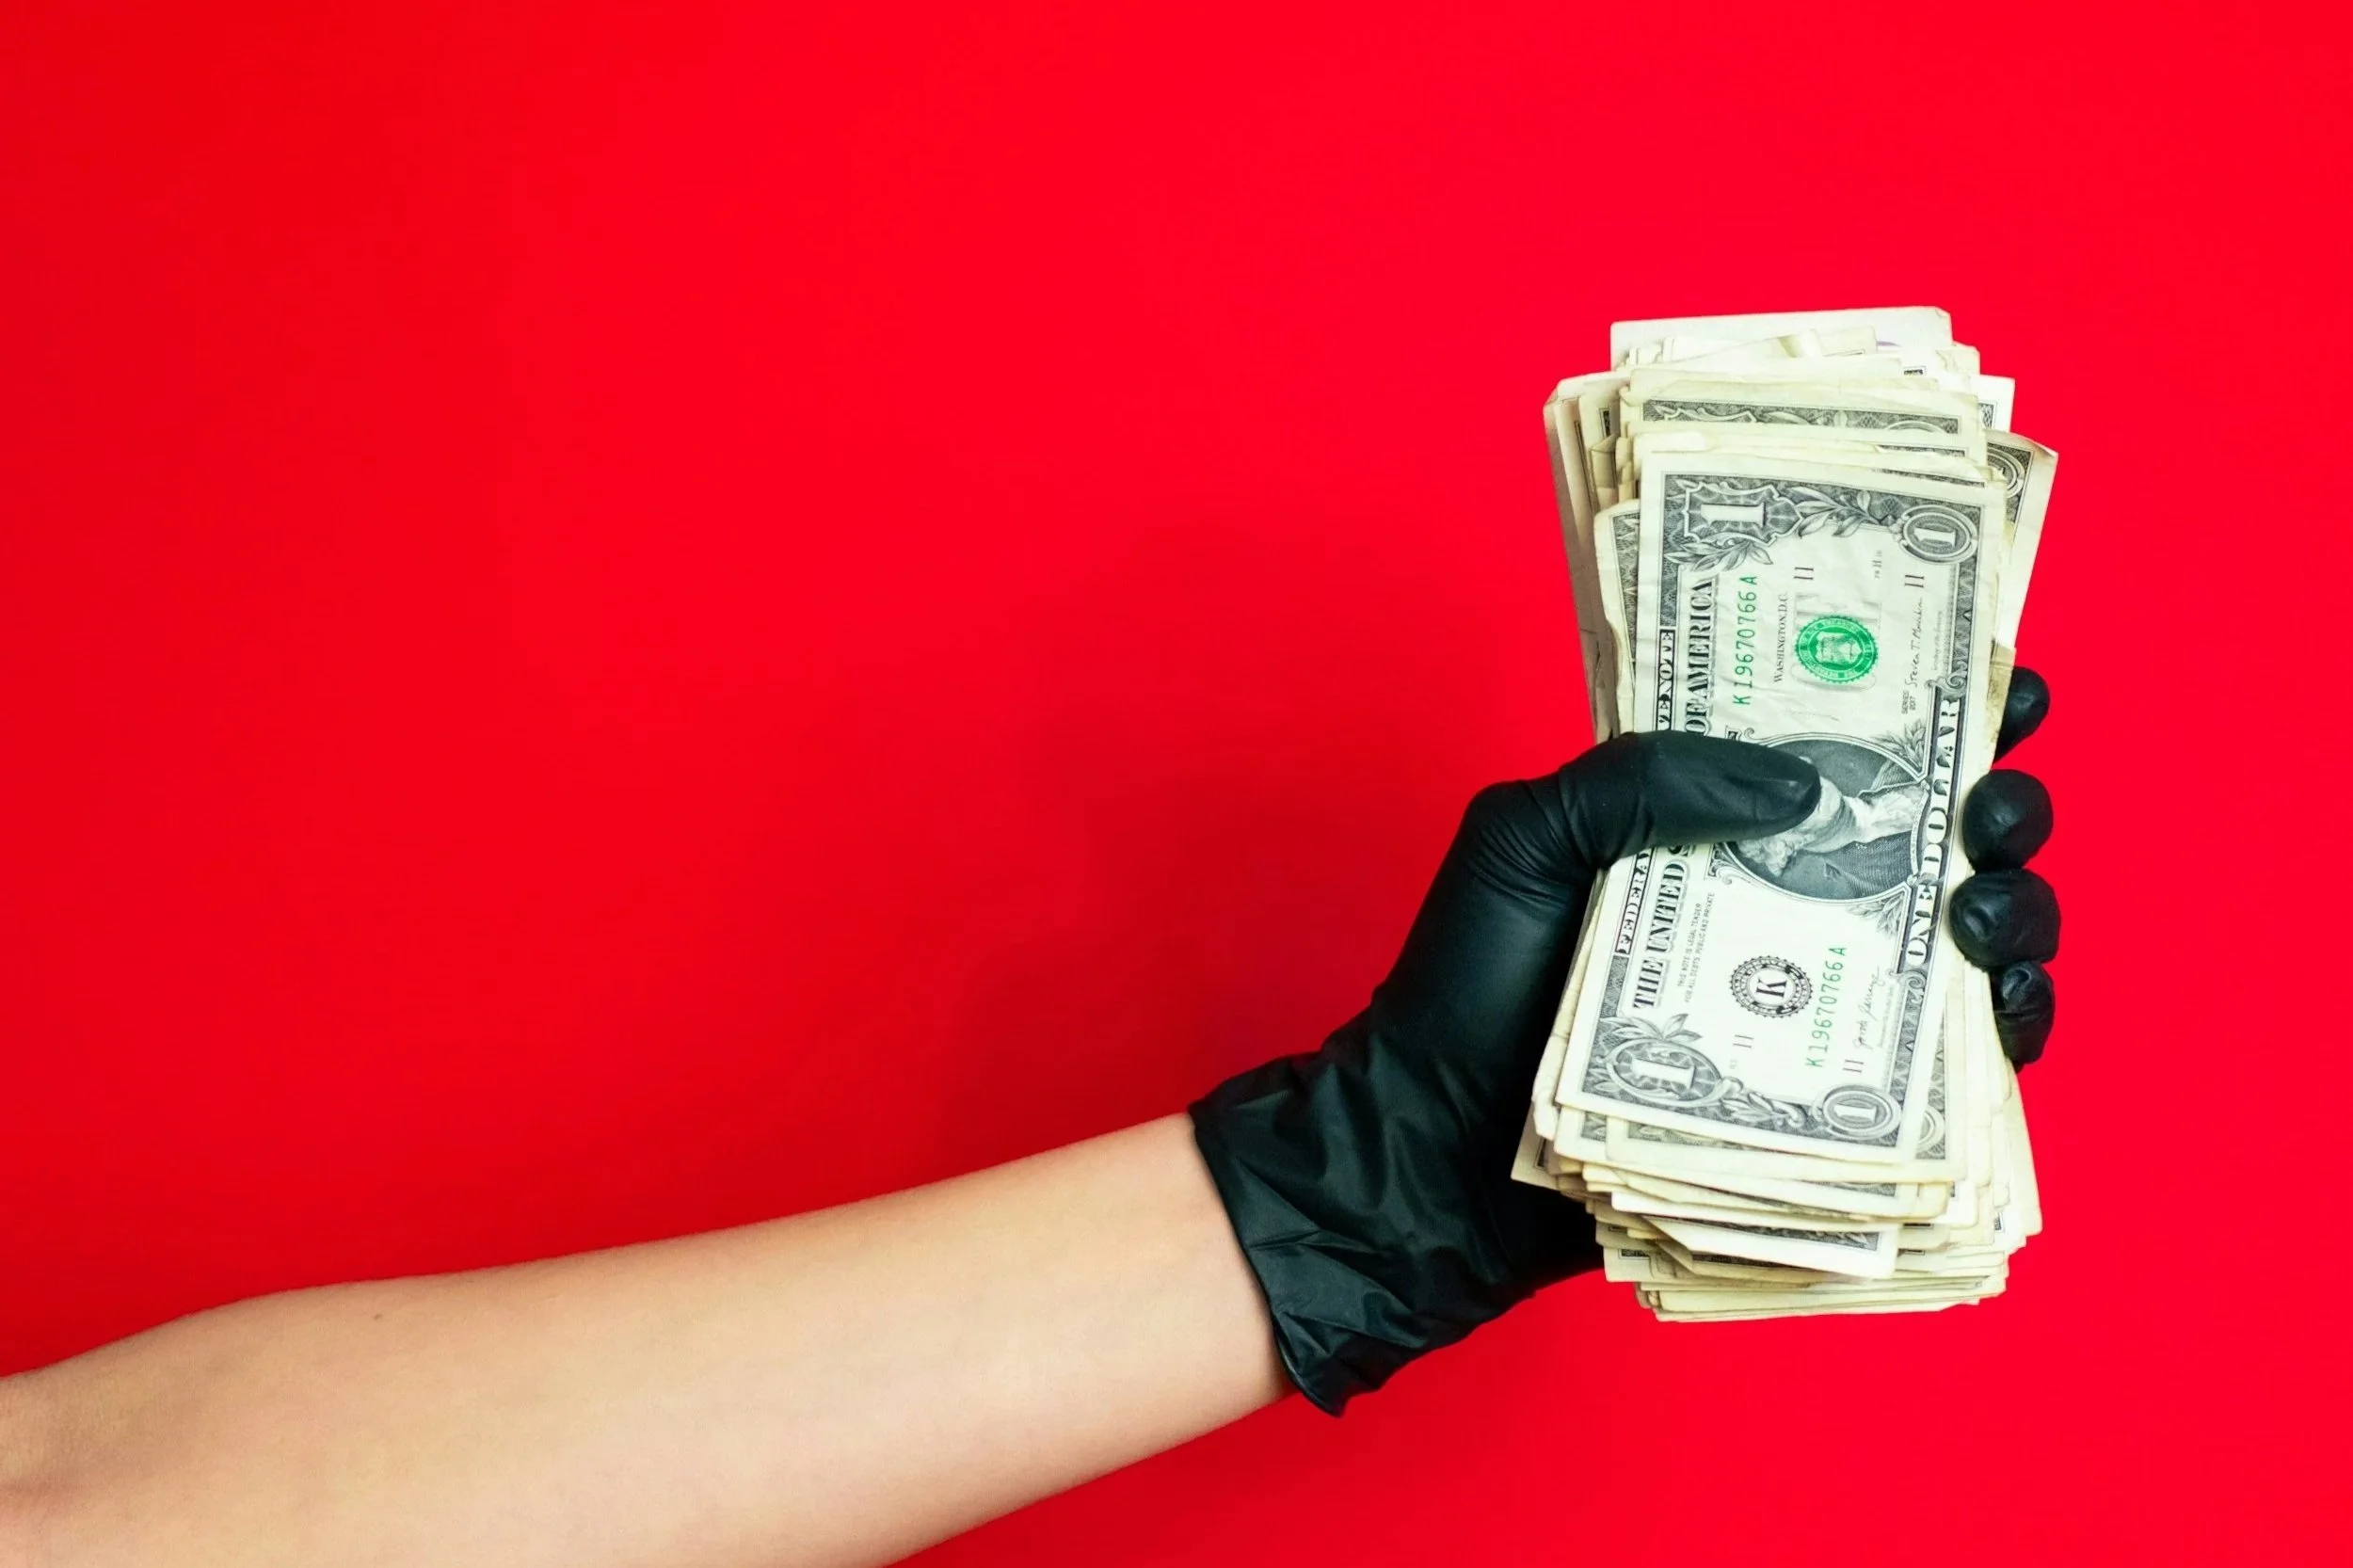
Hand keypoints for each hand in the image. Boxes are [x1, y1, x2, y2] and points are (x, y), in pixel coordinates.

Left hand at [1190, 670, 2061, 1411]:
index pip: (1848, 747)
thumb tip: (1801, 786)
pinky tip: (2001, 1007)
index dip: (1942, 710)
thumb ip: (1643, 778)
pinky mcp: (1830, 1105)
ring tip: (1980, 911)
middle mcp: (1782, 906)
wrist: (1438, 1150)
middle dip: (1995, 810)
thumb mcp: (1526, 837)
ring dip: (2014, 913)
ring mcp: (1813, 1004)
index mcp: (1717, 824)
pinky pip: (1950, 1072)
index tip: (2006, 689)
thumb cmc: (1465, 984)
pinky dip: (2000, 1035)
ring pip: (1967, 945)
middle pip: (1937, 841)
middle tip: (1986, 814)